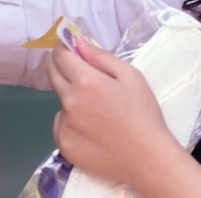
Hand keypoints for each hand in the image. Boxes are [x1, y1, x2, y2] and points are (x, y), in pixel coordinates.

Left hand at [47, 41, 200, 197]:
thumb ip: (100, 56)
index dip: (64, 48)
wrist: (147, 158)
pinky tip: (92, 130)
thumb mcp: (130, 76)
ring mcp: (63, 125)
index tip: (71, 48)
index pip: (60, 55)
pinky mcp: (63, 145)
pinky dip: (71, 122)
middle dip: (64, 69)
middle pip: (53, 74)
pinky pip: (61, 124)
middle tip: (86, 78)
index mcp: (85, 81)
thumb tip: (77, 42)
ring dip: (71, 98)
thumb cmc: (143, 113)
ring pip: (59, 101)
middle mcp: (69, 101)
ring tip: (97, 112)